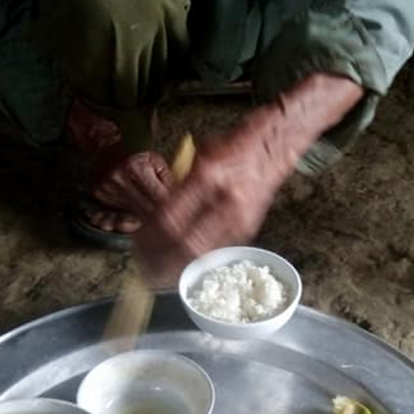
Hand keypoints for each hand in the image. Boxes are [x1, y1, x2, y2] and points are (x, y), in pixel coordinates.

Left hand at [135, 73, 364, 282]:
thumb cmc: (236, 145)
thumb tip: (157, 211)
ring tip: (161, 270)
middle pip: (184, 244)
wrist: (276, 144)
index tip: (138, 245)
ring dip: (178, 265)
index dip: (150, 238)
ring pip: (202, 254)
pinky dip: (199, 259)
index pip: (169, 219)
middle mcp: (224, 199)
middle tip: (146, 268)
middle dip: (161, 260)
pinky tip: (186, 261)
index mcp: (206, 176)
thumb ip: (179, 185)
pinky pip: (217, 251)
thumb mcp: (199, 156)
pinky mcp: (249, 226)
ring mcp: (239, 216)